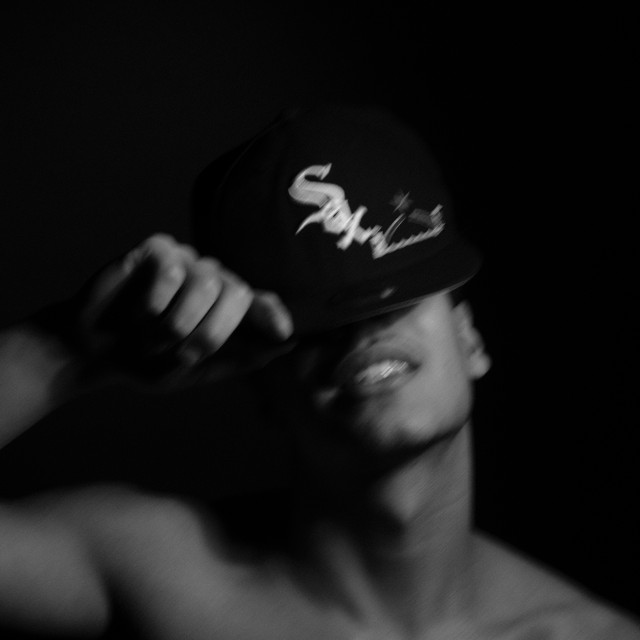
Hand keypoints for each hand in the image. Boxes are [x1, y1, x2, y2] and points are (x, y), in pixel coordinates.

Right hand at [68, 234, 293, 388]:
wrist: (95, 351)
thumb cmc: (149, 360)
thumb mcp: (197, 369)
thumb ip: (241, 357)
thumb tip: (287, 344)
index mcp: (226, 308)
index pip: (261, 303)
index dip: (273, 314)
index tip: (283, 333)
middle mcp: (212, 280)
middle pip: (235, 292)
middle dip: (214, 332)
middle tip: (186, 354)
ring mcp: (186, 261)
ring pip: (204, 283)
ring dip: (178, 323)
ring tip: (154, 339)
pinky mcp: (157, 249)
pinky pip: (170, 269)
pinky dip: (156, 301)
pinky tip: (140, 313)